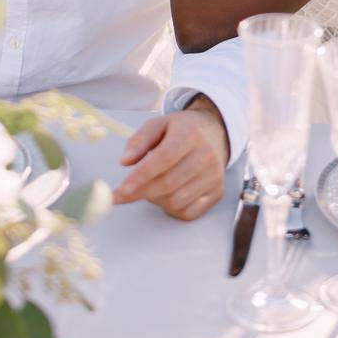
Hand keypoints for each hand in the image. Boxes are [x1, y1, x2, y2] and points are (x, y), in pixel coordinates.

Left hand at [112, 98, 228, 220]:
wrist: (215, 133)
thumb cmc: (181, 130)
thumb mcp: (158, 124)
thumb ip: (139, 140)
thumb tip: (124, 161)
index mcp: (190, 135)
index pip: (164, 159)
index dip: (141, 176)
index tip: (120, 190)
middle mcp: (206, 156)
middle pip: (168, 184)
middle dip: (141, 192)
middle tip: (123, 194)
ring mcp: (214, 177)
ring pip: (176, 201)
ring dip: (155, 199)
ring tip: (150, 186)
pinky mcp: (217, 193)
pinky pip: (188, 213)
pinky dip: (171, 209)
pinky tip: (167, 195)